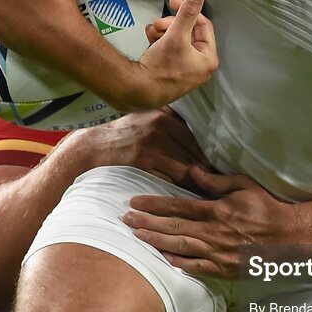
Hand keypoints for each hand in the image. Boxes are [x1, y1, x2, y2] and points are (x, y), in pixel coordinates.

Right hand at [72, 108, 210, 190]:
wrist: (92, 147)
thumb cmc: (120, 134)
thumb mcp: (144, 117)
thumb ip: (168, 119)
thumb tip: (196, 129)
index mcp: (164, 116)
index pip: (194, 138)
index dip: (206, 154)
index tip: (216, 166)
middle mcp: (160, 127)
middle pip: (193, 152)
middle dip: (206, 169)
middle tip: (219, 183)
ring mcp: (152, 145)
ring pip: (185, 167)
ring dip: (198, 181)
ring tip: (209, 192)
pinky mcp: (143, 162)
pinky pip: (170, 178)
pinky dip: (181, 187)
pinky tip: (189, 195)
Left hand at [122, 168, 296, 277]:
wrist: (288, 238)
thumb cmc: (266, 208)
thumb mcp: (244, 186)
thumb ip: (217, 181)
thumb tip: (193, 172)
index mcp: (218, 210)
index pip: (179, 207)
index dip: (154, 204)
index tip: (135, 202)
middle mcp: (215, 232)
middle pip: (173, 227)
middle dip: (146, 223)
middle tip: (124, 219)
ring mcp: (218, 253)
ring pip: (180, 247)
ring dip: (155, 242)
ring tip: (136, 236)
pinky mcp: (224, 269)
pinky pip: (196, 267)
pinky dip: (178, 263)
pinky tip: (163, 258)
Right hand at [130, 0, 217, 106]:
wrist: (137, 91)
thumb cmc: (162, 65)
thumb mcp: (176, 34)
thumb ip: (188, 11)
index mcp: (208, 59)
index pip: (203, 25)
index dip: (188, 10)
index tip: (172, 1)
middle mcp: (200, 67)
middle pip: (189, 33)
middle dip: (171, 24)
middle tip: (158, 23)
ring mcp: (185, 72)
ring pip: (177, 40)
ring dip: (163, 31)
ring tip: (151, 32)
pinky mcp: (171, 74)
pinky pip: (169, 51)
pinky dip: (159, 42)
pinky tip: (149, 40)